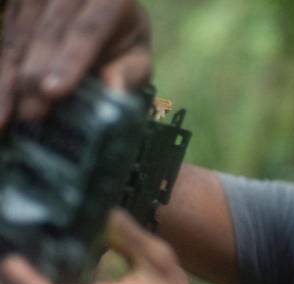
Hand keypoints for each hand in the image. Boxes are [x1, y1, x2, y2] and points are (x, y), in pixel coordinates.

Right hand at [0, 0, 151, 126]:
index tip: (54, 92)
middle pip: (47, 34)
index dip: (69, 61)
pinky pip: (3, 43)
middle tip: (32, 113)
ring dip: (10, 80)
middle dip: (36, 75)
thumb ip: (129, 72)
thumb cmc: (123, 42)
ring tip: (5, 119)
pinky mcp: (15, 8)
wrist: (102, 14)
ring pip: (18, 37)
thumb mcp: (137, 58)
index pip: (87, 30)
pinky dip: (0, 77)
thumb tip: (114, 89)